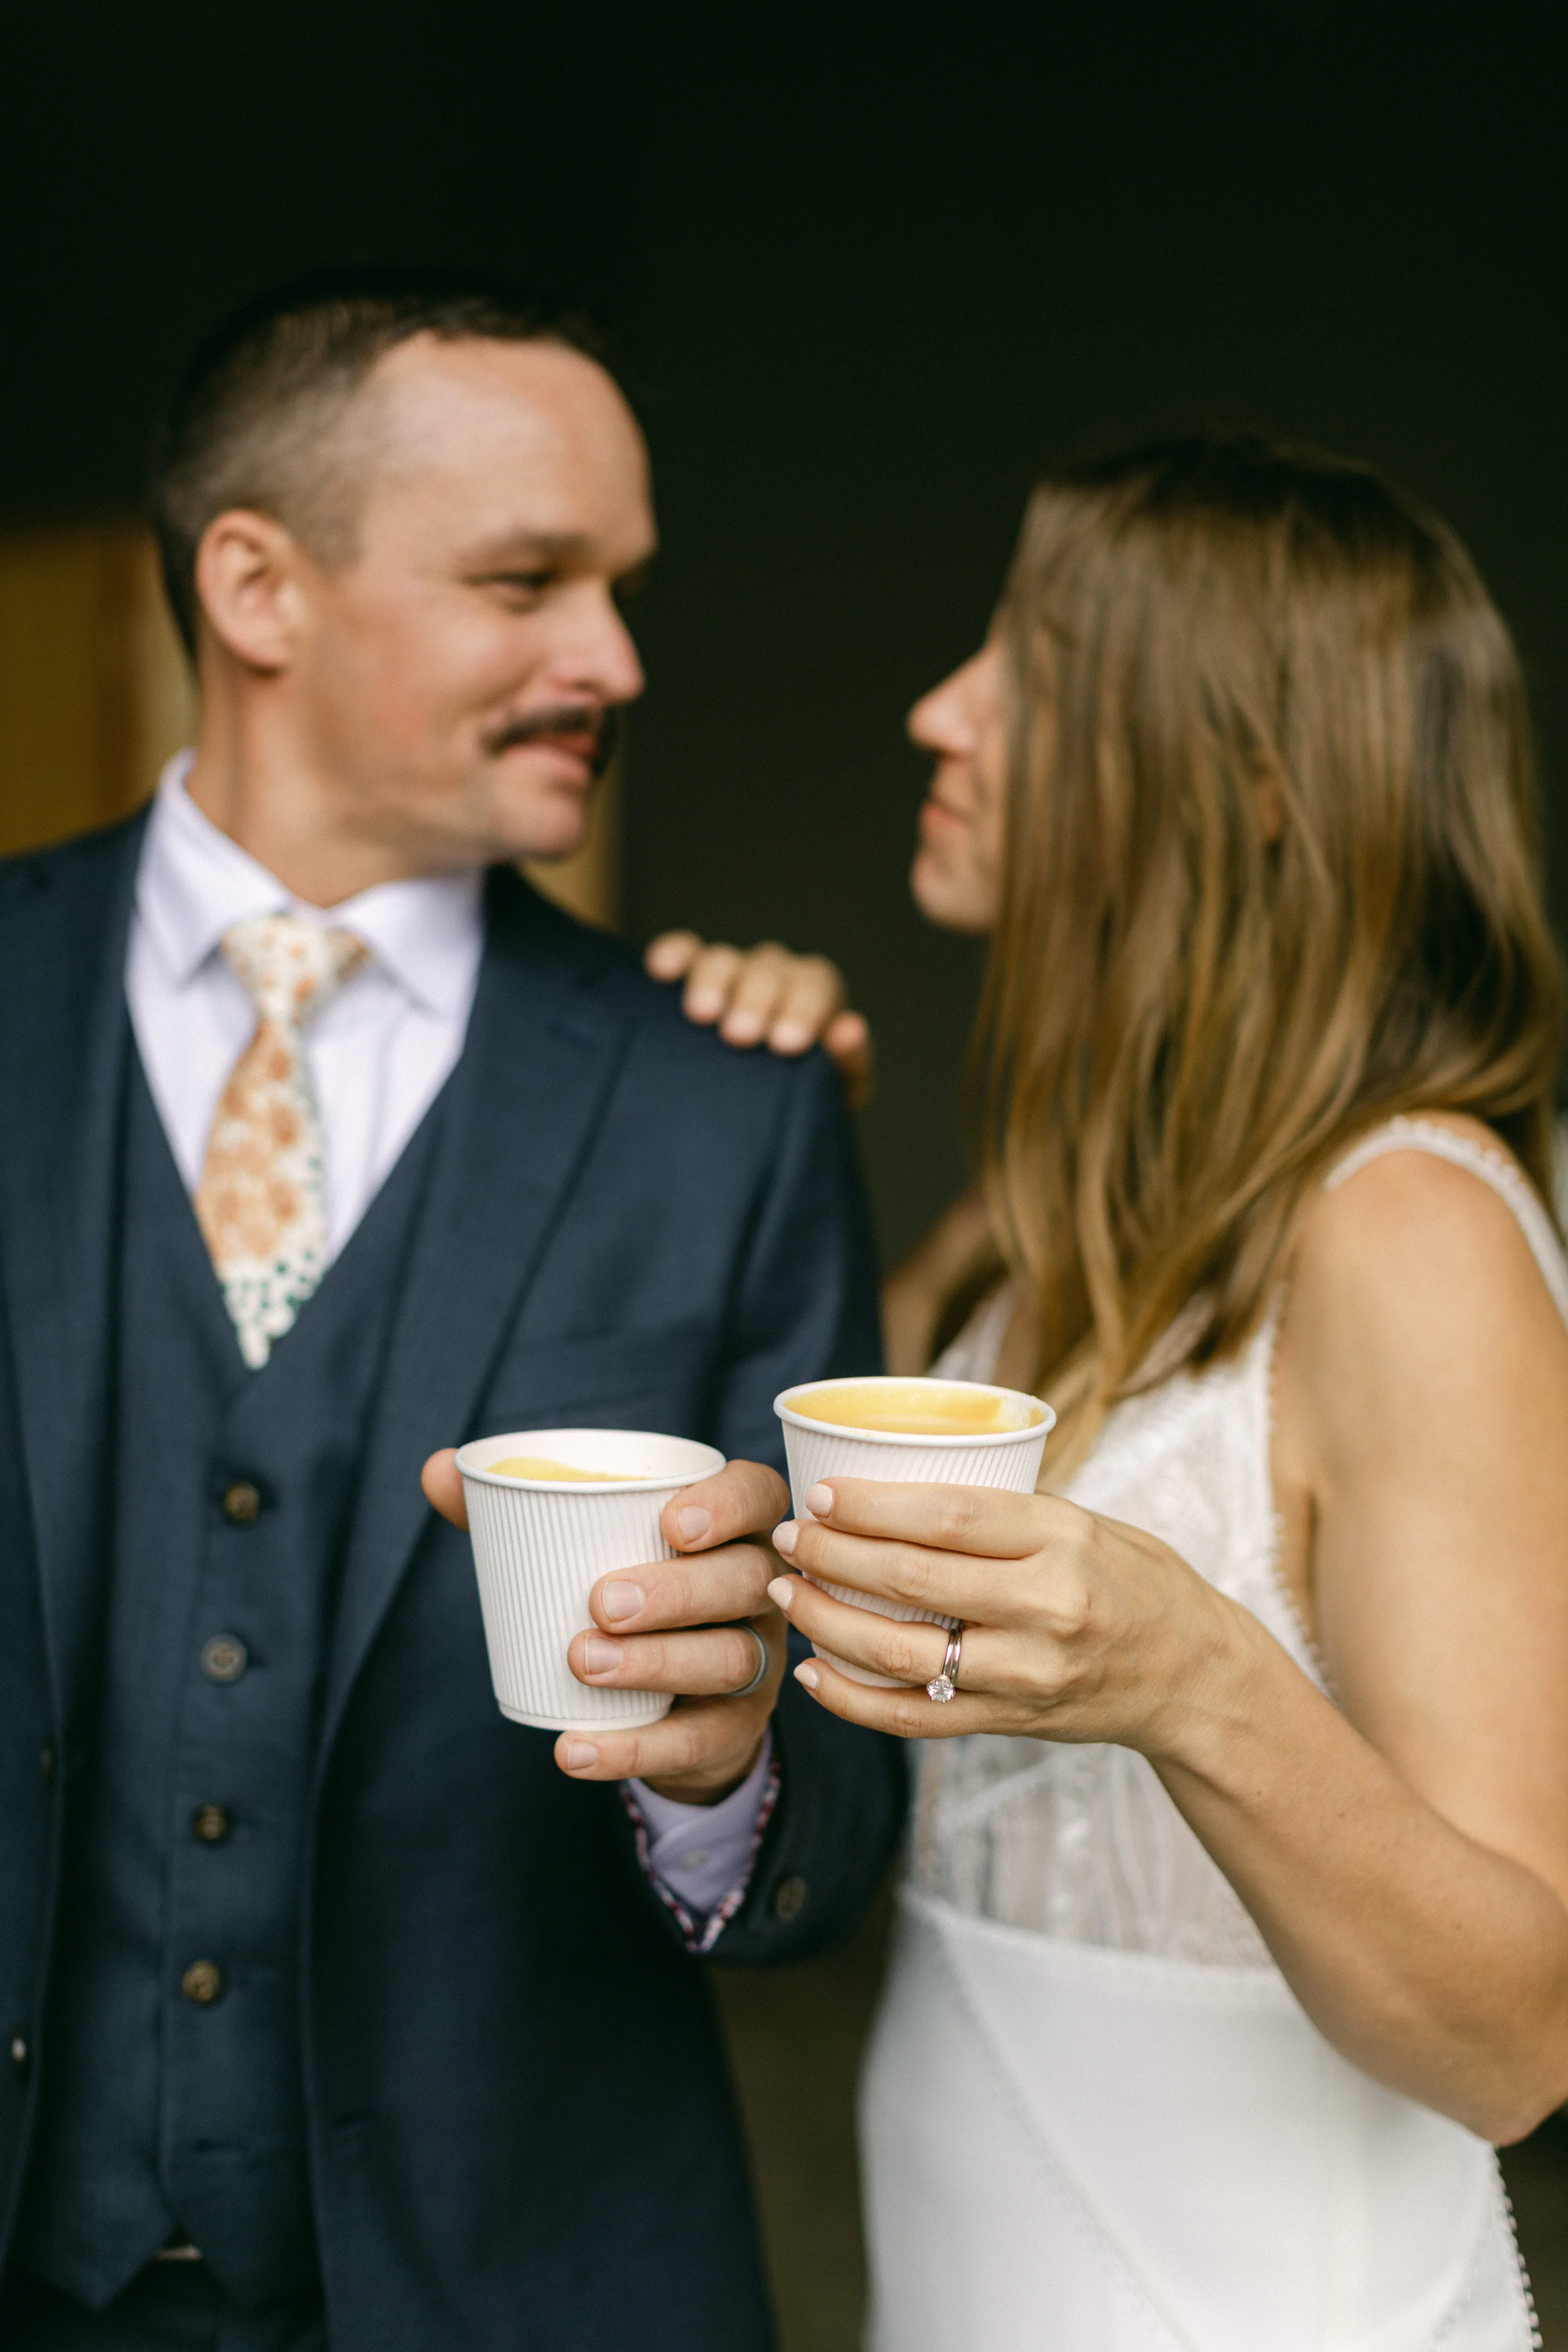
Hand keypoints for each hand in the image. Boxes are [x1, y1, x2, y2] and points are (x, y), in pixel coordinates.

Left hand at [422, 1451, 790, 1801]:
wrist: (674, 1700)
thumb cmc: (628, 1588)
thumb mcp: (587, 1545)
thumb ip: (519, 1507)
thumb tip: (437, 1469)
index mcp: (739, 1525)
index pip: (758, 1496)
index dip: (726, 1506)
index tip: (671, 1524)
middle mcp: (763, 1589)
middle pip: (744, 1580)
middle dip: (676, 1591)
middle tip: (601, 1602)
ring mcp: (758, 1661)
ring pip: (730, 1657)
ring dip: (655, 1662)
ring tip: (582, 1661)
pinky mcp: (735, 1728)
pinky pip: (697, 1741)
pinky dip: (633, 1748)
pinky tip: (574, 1749)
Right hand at [645, 930, 874, 1108]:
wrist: (757, 1113)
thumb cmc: (799, 1096)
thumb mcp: (833, 1090)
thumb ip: (849, 1063)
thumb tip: (849, 1030)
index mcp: (816, 994)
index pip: (816, 986)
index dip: (803, 1009)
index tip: (786, 1044)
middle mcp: (775, 974)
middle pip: (767, 970)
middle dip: (756, 1000)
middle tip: (740, 1036)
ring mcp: (732, 971)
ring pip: (723, 959)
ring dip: (713, 982)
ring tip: (701, 1014)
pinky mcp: (691, 972)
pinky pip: (683, 951)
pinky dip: (674, 955)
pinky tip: (662, 971)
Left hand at [766, 1476, 1246, 1755]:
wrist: (1194, 1674)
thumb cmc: (1131, 1578)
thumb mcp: (1083, 1521)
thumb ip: (1001, 1513)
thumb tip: (889, 1486)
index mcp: (1063, 1539)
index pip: (951, 1516)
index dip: (873, 1504)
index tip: (819, 1494)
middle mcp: (1047, 1607)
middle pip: (913, 1580)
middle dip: (833, 1556)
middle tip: (787, 1538)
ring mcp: (1028, 1674)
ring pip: (902, 1652)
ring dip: (828, 1621)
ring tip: (786, 1593)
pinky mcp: (1013, 1722)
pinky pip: (916, 1717)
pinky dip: (853, 1699)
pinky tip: (813, 1673)